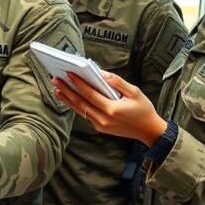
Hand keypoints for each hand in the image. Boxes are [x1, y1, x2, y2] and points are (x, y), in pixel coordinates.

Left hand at [52, 72, 166, 146]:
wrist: (149, 131)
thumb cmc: (143, 110)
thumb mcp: (134, 92)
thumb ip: (117, 82)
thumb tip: (101, 73)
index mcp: (112, 109)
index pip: (90, 94)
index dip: (78, 83)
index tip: (68, 74)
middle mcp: (103, 119)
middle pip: (80, 103)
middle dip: (67, 90)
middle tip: (55, 80)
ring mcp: (100, 125)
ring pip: (80, 110)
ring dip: (67, 99)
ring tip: (57, 89)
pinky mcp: (100, 128)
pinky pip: (85, 115)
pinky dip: (76, 106)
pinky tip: (68, 99)